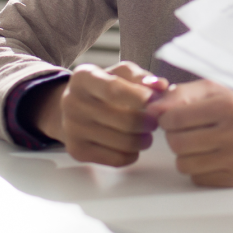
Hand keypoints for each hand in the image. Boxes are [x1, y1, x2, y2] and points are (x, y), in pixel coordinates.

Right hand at [33, 62, 168, 165]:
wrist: (72, 108)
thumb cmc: (104, 88)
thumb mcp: (121, 74)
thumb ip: (142, 77)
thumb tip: (161, 86)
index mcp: (84, 78)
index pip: (114, 90)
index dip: (140, 98)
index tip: (156, 102)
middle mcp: (73, 102)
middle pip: (125, 121)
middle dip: (149, 123)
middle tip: (155, 121)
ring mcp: (73, 129)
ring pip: (124, 143)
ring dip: (144, 140)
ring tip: (146, 132)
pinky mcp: (78, 151)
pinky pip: (117, 159)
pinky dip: (132, 154)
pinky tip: (132, 143)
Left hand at [146, 80, 232, 187]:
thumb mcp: (213, 92)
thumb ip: (180, 95)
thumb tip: (151, 109)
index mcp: (230, 107)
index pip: (174, 118)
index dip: (168, 118)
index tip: (176, 117)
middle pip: (177, 143)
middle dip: (176, 137)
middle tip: (188, 131)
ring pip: (184, 164)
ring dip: (186, 155)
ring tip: (201, 144)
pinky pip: (198, 178)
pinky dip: (200, 169)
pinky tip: (213, 157)